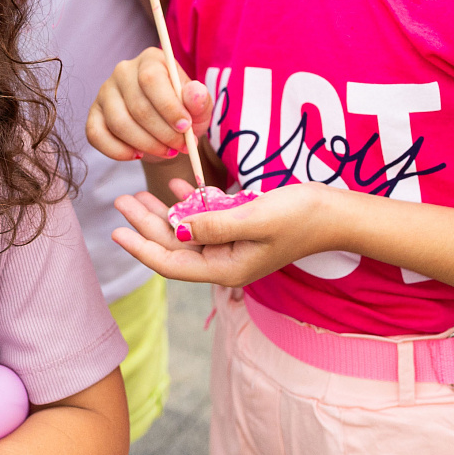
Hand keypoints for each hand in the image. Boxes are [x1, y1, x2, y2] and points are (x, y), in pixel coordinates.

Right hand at [87, 48, 209, 161]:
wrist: (167, 132)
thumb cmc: (184, 115)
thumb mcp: (199, 108)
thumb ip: (200, 100)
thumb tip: (194, 93)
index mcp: (151, 59)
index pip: (151, 79)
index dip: (168, 106)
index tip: (185, 127)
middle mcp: (123, 71)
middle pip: (137, 105)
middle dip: (162, 132)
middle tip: (180, 147)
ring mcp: (105, 92)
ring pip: (119, 123)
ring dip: (146, 144)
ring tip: (166, 151)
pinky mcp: (94, 114)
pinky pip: (96, 135)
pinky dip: (118, 151)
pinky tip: (138, 154)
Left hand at [110, 182, 344, 287]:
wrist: (337, 213)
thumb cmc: (301, 216)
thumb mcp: (255, 218)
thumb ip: (214, 224)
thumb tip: (177, 230)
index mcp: (226, 268)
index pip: (172, 264)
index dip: (142, 247)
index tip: (116, 231)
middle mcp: (225, 261)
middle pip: (174, 245)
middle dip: (146, 224)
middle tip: (121, 199)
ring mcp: (234, 245)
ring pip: (186, 231)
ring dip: (162, 212)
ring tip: (136, 193)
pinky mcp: (242, 228)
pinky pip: (207, 218)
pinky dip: (190, 202)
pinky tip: (175, 186)